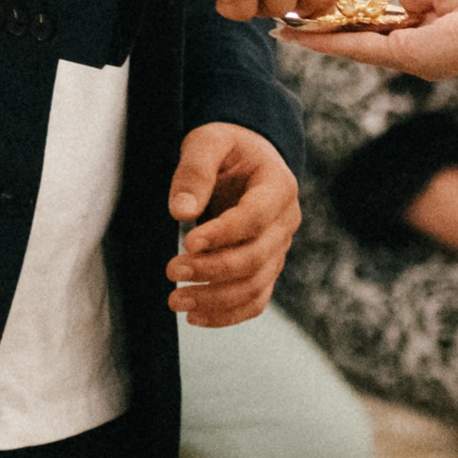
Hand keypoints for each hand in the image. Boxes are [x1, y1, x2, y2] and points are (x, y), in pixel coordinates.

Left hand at [165, 122, 300, 325]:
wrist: (247, 158)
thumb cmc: (226, 147)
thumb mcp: (208, 140)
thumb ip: (194, 170)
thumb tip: (180, 212)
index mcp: (278, 186)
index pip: (254, 218)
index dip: (223, 234)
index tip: (186, 242)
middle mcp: (285, 222)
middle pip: (256, 258)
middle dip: (212, 270)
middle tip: (171, 271)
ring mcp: (279, 249)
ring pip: (255, 285)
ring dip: (215, 299)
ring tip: (175, 300)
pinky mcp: (266, 268)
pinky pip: (255, 300)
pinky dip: (227, 314)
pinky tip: (194, 317)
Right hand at [278, 0, 457, 77]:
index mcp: (431, 25)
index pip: (384, 22)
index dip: (356, 15)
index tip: (328, 6)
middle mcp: (416, 46)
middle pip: (362, 37)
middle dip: (328, 30)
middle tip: (293, 22)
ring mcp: (408, 54)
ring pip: (352, 45)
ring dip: (317, 37)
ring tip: (284, 29)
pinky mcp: (402, 57)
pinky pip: (356, 47)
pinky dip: (325, 42)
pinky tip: (298, 36)